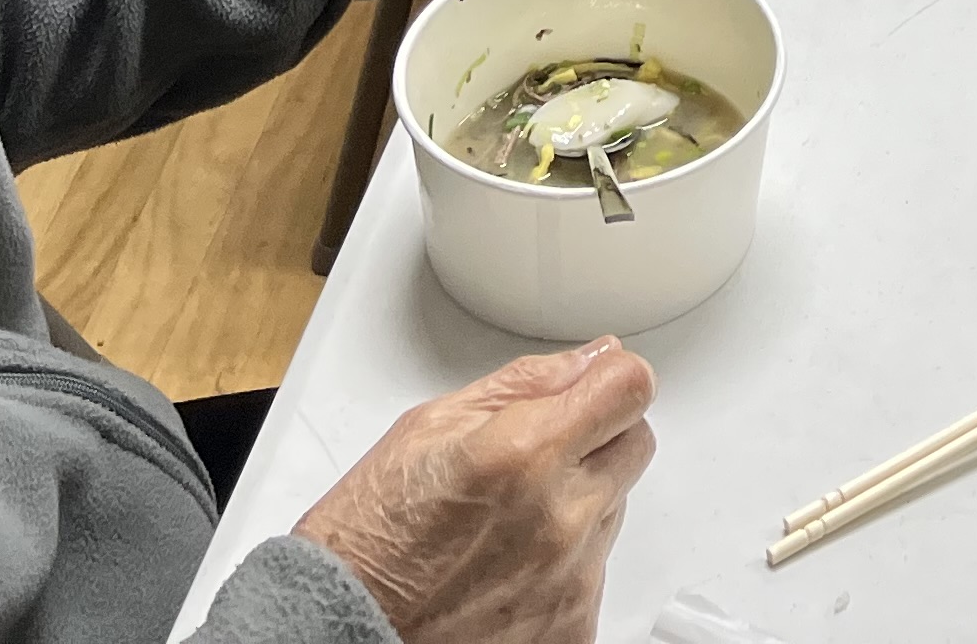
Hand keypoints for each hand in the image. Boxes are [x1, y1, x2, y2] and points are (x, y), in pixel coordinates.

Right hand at [296, 339, 656, 643]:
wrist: (341, 628)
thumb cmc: (368, 535)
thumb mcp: (429, 426)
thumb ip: (526, 385)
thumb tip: (593, 360)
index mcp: (526, 453)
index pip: (632, 387)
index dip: (612, 381)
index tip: (594, 389)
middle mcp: (561, 518)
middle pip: (635, 445)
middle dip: (597, 439)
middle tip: (536, 459)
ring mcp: (571, 580)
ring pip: (613, 510)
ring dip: (577, 504)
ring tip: (505, 523)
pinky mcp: (572, 629)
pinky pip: (595, 574)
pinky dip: (564, 566)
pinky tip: (508, 567)